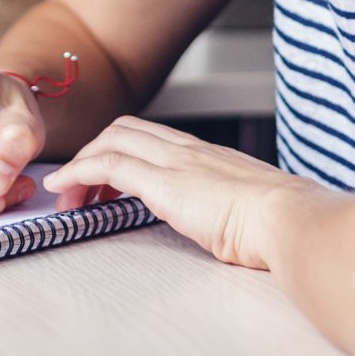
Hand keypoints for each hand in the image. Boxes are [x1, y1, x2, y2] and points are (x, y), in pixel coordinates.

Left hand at [42, 116, 307, 269]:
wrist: (290, 220)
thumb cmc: (281, 224)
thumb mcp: (251, 210)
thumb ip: (233, 208)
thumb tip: (234, 226)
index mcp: (209, 157)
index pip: (152, 136)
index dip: (121, 149)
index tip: (106, 180)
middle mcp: (188, 150)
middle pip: (125, 129)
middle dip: (95, 153)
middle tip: (81, 190)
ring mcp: (175, 161)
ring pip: (111, 140)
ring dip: (82, 164)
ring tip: (69, 196)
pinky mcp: (162, 182)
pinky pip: (108, 165)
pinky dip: (78, 172)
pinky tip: (65, 189)